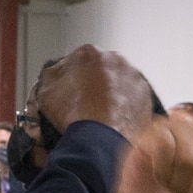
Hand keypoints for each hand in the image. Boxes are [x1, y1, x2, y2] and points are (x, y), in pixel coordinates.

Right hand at [34, 45, 155, 139]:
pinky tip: (116, 120)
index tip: (72, 90)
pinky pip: (134, 99)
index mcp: (89, 53)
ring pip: (121, 83)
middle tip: (87, 103)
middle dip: (96, 82)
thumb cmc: (74, 115)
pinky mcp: (146, 97)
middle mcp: (114, 59)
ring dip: (113, 94)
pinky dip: (127, 107)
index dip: (74, 77)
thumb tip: (57, 71)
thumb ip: (52, 74)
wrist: (99, 139)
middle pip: (103, 69)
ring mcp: (133, 78)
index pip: (79, 60)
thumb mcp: (46, 92)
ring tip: (102, 115)